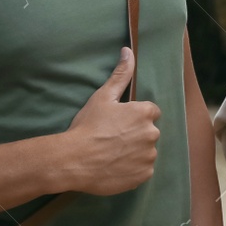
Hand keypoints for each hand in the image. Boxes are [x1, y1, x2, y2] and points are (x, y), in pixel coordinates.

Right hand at [60, 48, 160, 195]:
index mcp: (145, 113)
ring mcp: (149, 156)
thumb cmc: (87, 126)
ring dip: (134, 152)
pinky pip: (142, 170)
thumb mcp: (103, 97)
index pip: (150, 112)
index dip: (133, 117)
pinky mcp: (143, 175)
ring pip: (146, 151)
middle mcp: (152, 134)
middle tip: (112, 138)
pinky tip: (115, 166)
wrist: (73, 160)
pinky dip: (132, 169)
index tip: (118, 123)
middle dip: (135, 134)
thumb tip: (128, 51)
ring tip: (111, 154)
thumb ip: (120, 74)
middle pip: (148, 132)